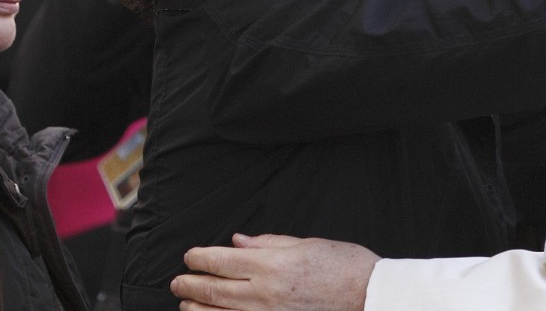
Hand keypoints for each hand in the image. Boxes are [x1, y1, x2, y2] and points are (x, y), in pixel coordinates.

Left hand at [171, 233, 379, 310]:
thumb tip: (238, 242)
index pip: (223, 260)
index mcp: (272, 264)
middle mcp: (265, 293)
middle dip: (191, 286)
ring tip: (186, 306)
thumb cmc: (343, 265)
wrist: (368, 295)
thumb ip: (268, 243)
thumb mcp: (305, 243)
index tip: (190, 257)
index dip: (201, 258)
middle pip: (216, 290)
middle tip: (177, 283)